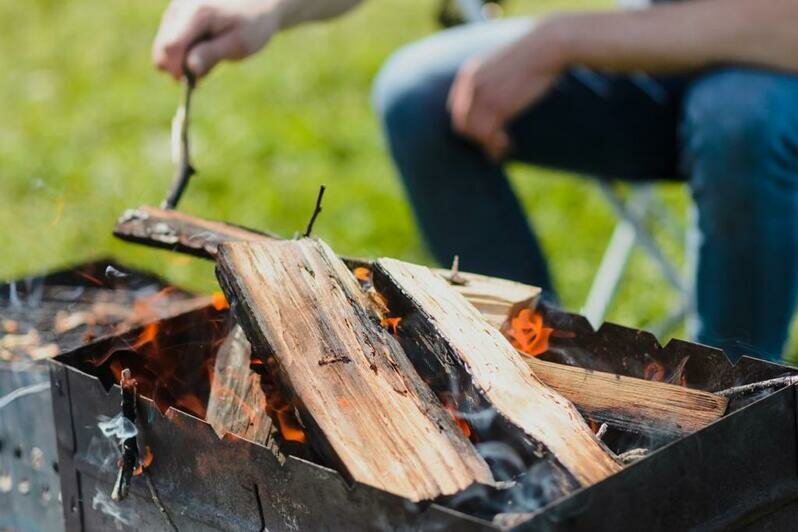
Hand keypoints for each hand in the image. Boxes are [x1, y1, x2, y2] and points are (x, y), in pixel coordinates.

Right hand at [153, 0, 279, 79]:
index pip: (171, 46)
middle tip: (202, 74)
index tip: (191, 82)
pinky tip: (203, 49)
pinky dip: (184, 51)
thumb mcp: (238, 44)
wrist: (257, 0)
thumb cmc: (252, 23)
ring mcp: (175, 9)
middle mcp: (180, 8)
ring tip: (208, 57)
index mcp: (197, 14)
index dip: (176, 69)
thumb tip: (189, 70)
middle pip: (162, 48)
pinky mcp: (176, 14)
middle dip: (177, 67)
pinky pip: (169, 40)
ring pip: (163, 46)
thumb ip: (212, 55)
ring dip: (182, 60)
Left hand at [448, 21, 569, 159]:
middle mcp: (471, 84)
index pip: (456, 107)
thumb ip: (491, 78)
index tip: (483, 132)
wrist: (547, 46)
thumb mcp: (502, 62)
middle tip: (493, 145)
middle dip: (476, 137)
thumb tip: (498, 95)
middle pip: (462, 122)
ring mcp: (482, 96)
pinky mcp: (498, 106)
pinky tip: (509, 146)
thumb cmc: (534, 53)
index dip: (468, 123)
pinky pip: (489, 134)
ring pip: (474, 132)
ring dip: (487, 144)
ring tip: (502, 149)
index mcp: (469, 72)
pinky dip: (497, 146)